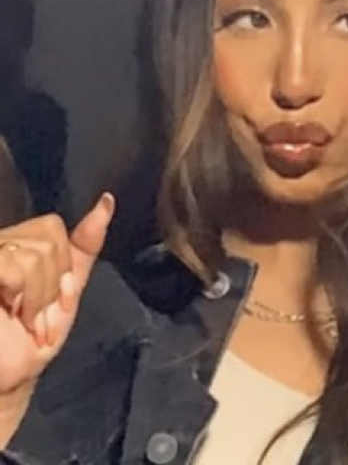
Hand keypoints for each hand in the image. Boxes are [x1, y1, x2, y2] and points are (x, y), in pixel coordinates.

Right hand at [0, 195, 113, 429]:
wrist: (10, 376)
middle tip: (38, 315)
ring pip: (33, 253)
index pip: (51, 226)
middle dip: (51, 285)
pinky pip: (13, 265)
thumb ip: (85, 245)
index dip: (61, 265)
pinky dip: (23, 294)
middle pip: (46, 239)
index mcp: (16, 245)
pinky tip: (12, 314)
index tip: (53, 299)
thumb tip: (107, 201)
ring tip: (25, 320)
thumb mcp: (68, 288)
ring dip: (38, 297)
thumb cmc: (34, 337)